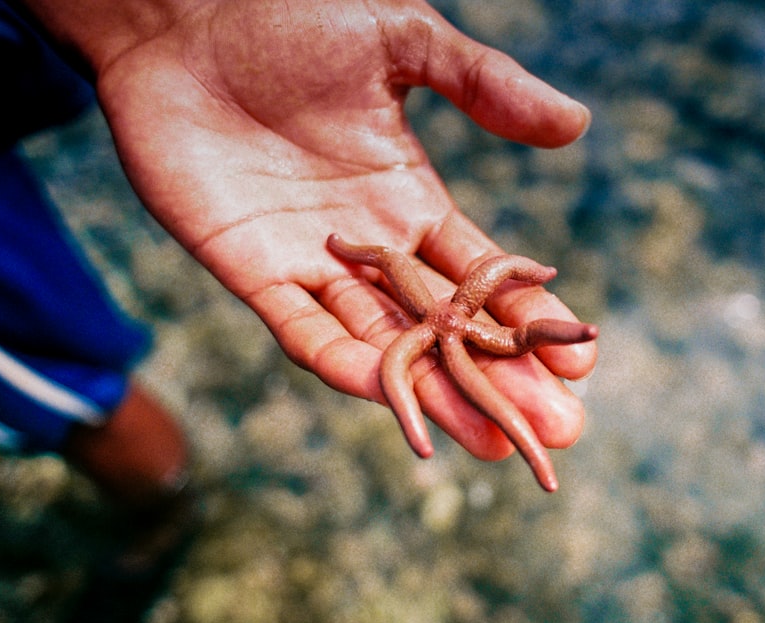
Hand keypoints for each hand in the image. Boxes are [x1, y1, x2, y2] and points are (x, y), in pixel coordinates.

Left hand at [43, 0, 597, 462]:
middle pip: (446, 328)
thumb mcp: (402, 41)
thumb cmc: (288, 17)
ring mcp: (313, 266)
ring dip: (436, 392)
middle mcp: (371, 247)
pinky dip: (345, 366)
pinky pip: (304, 332)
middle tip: (558, 430)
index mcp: (411, 197)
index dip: (531, 318)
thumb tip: (577, 124)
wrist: (183, 19)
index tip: (581, 360)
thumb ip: (483, 84)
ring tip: (491, 439)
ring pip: (385, 343)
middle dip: (501, 380)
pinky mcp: (252, 273)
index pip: (483, 276)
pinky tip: (392, 397)